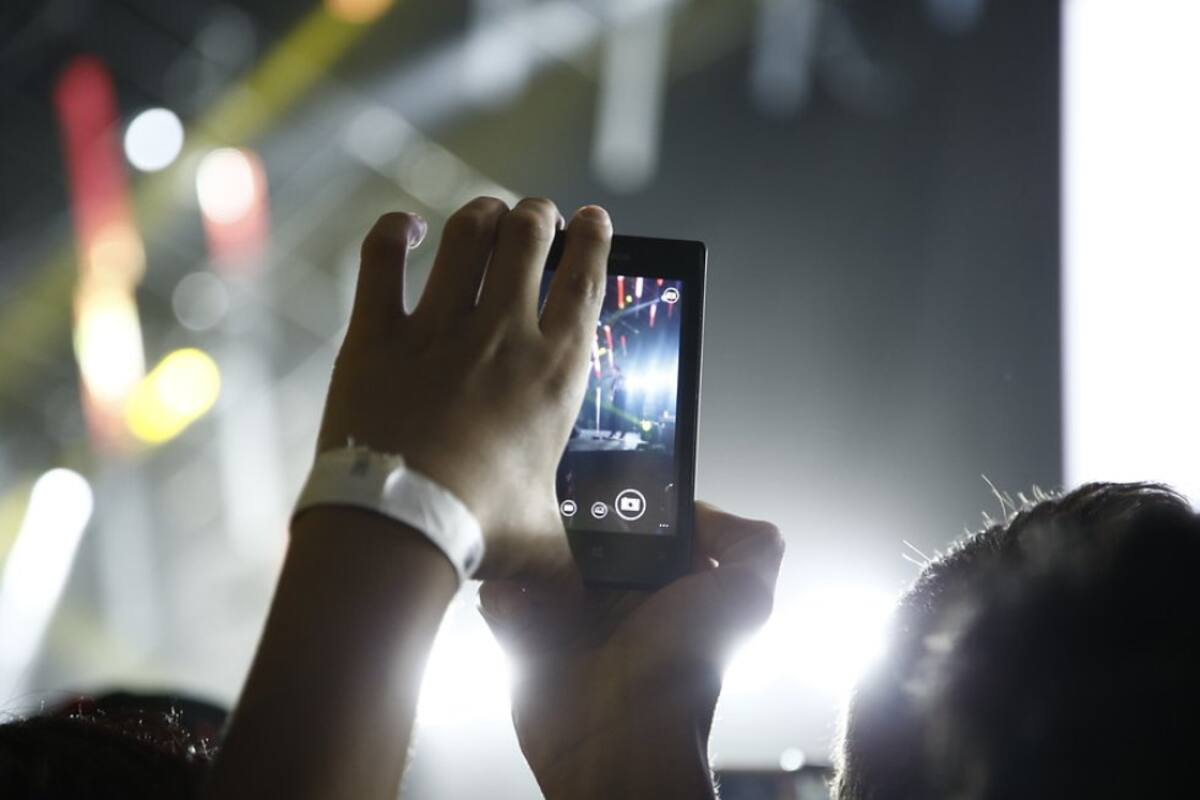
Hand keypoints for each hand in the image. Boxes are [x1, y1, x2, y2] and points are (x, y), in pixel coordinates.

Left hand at [316, 198, 611, 577]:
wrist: (398, 525)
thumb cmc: (481, 531)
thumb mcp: (547, 542)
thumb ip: (574, 558)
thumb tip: (592, 601)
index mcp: (555, 371)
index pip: (587, 279)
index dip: (595, 238)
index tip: (594, 218)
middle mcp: (503, 334)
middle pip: (530, 238)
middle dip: (539, 215)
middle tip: (538, 214)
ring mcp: (437, 327)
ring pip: (468, 236)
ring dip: (483, 214)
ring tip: (489, 212)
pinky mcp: (377, 334)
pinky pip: (382, 259)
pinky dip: (393, 233)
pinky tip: (404, 227)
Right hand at [479, 503, 784, 798]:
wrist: (620, 740)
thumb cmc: (685, 669)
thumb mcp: (746, 597)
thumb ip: (748, 544)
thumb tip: (697, 509)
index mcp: (661, 579)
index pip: (635, 518)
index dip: (621, 497)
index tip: (603, 481)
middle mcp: (613, 592)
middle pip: (576, 528)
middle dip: (559, 518)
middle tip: (551, 518)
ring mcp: (565, 613)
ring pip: (533, 555)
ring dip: (525, 552)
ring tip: (531, 558)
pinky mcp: (525, 635)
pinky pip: (501, 595)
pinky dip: (502, 592)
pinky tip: (515, 596)